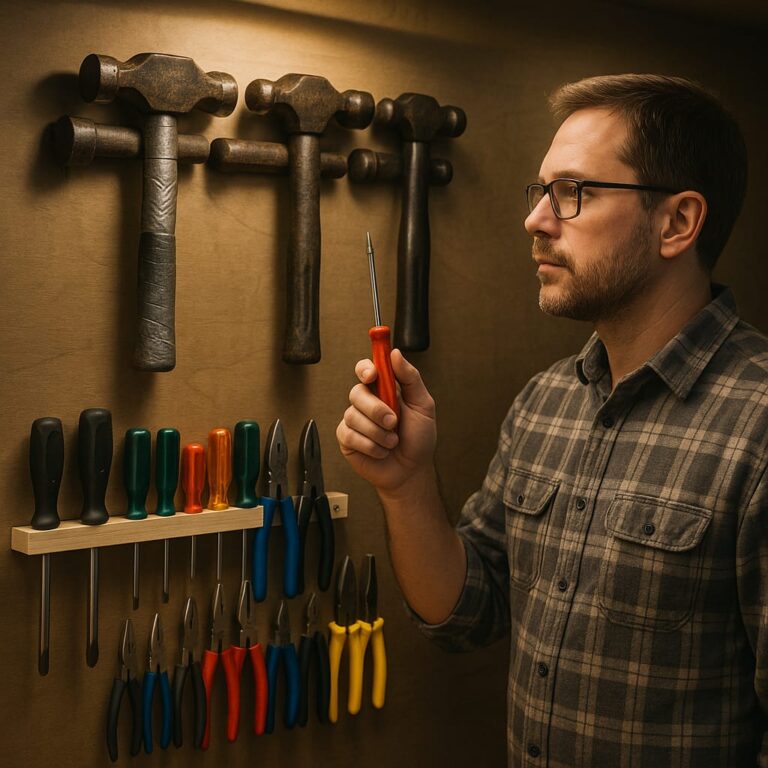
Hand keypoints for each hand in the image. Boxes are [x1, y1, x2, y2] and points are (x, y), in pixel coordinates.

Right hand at [336, 350, 436, 494]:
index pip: (365, 369)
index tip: (372, 375)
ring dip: (378, 433)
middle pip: (356, 392)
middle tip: (393, 422)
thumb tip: (395, 353)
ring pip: (354, 416)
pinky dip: (371, 446)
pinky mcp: (347, 439)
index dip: (365, 368)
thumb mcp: (423, 405)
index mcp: (383, 389)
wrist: (412, 471)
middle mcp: (366, 402)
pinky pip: (350, 435)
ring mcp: (354, 420)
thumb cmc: (419, 438)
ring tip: (393, 441)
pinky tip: (381, 451)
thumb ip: (410, 378)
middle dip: (376, 409)